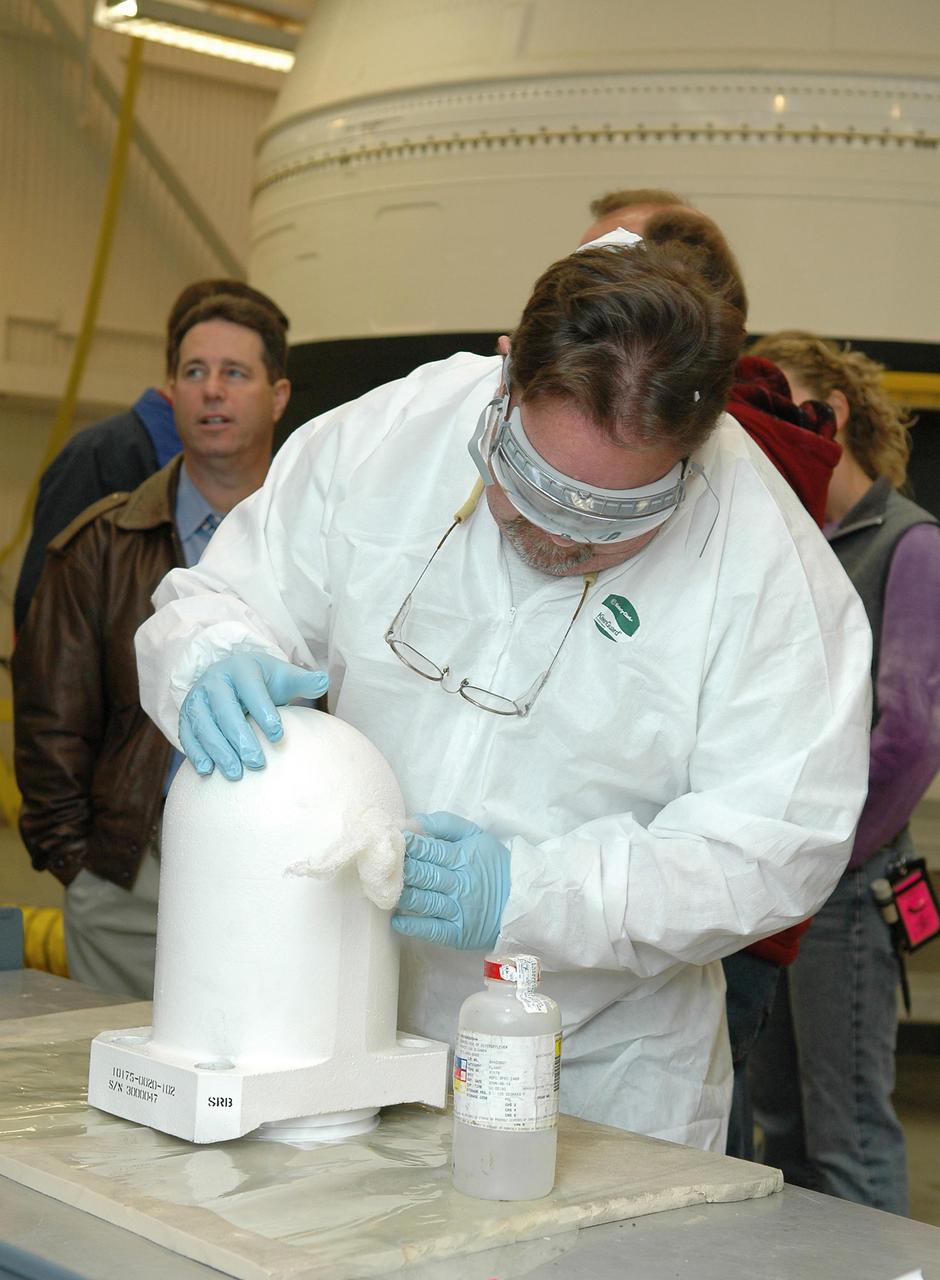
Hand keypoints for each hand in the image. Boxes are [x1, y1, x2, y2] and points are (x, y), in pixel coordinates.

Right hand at [178, 652, 328, 780]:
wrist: (230, 677)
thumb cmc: (262, 682)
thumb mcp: (283, 676)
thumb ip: (304, 681)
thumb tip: (324, 680)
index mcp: (241, 668)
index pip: (252, 690)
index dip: (264, 712)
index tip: (278, 736)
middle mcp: (215, 681)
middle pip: (226, 711)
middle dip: (240, 739)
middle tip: (257, 764)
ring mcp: (197, 698)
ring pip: (205, 725)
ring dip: (218, 751)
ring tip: (235, 774)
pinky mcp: (186, 715)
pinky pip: (187, 734)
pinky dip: (196, 753)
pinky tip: (208, 771)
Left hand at [392, 811, 509, 949]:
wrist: (521, 900)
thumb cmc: (494, 865)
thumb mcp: (477, 836)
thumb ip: (446, 824)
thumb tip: (414, 821)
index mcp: (463, 857)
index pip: (430, 851)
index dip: (408, 847)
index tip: (390, 843)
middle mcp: (459, 883)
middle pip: (424, 874)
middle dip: (401, 869)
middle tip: (380, 866)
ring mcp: (457, 909)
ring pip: (424, 900)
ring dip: (402, 895)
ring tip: (384, 890)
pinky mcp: (457, 932)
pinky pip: (432, 929)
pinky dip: (412, 925)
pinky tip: (396, 920)